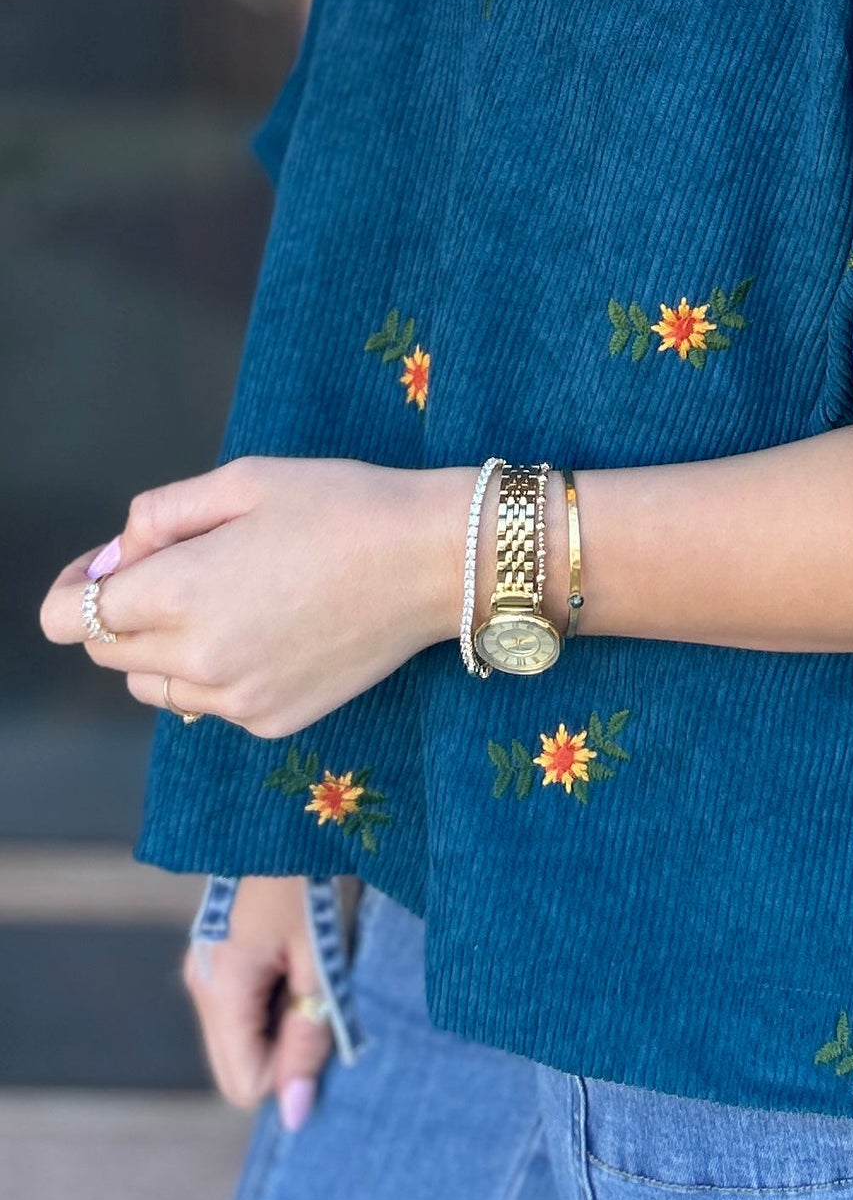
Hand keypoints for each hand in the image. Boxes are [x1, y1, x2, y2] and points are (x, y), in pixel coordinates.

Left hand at [39, 457, 474, 735]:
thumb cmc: (344, 504)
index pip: (70, 619)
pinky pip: (212, 704)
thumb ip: (160, 515)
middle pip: (107, 654)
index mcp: (181, 592)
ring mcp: (237, 700)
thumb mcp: (244, 478)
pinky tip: (268, 629)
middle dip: (123, 611)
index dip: (77, 587)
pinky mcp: (274, 721)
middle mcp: (199, 659)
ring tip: (226, 601)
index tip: (111, 565)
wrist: (435, 561)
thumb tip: (117, 557)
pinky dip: (218, 672)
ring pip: (154, 688)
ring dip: (163, 648)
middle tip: (179, 567)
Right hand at [185, 875, 332, 1122]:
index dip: (293, 1067)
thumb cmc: (311, 874)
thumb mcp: (321, 955)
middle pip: (238, 1065)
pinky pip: (242, 1006)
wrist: (290, 804)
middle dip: (286, 1049)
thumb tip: (296, 1113)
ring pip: (242, 1036)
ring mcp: (204, 968)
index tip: (325, 1015)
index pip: (245, 1083)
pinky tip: (298, 952)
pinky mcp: (218, 953)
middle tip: (321, 989)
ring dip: (283, 1018)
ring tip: (311, 962)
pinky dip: (274, 996)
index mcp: (220, 989)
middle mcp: (201, 984)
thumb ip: (309, 1034)